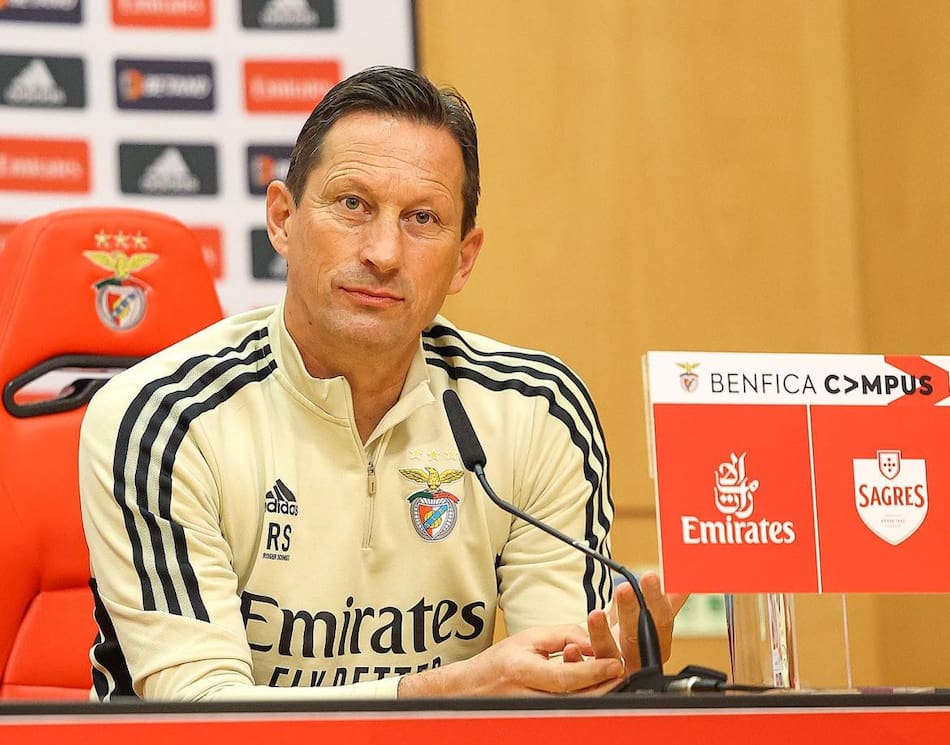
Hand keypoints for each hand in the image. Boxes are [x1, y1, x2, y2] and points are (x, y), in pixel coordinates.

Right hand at [398, 625, 623, 696]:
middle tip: (623, 671)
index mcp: (522, 672)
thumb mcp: (529, 639)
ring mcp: (535, 714)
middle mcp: (529, 698)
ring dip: (598, 693)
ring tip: (613, 678)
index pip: (565, 677)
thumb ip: (563, 636)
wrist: (473, 690)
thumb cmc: (501, 662)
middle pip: (576, 698)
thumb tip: (593, 642)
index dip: (593, 671)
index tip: (615, 663)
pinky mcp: (541, 720)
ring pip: (576, 707)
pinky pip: (570, 711)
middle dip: (603, 686)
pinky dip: (585, 699)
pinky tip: (597, 688)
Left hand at [587, 571, 687, 675]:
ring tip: (595, 614)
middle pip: (636, 638)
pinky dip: (577, 661)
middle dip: (630, 613)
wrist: (610, 672)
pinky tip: (571, 648)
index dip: (656, 601)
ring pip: (608, 656)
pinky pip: (583, 673)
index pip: (660, 622)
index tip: (650, 576)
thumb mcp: (647, 620)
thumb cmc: (630, 641)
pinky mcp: (592, 680)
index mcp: (655, 645)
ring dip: (601, 636)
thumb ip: (663, 602)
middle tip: (624, 588)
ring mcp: (614, 673)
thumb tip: (683, 578)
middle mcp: (637, 661)